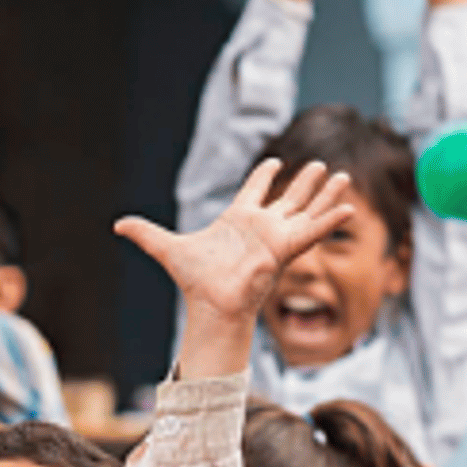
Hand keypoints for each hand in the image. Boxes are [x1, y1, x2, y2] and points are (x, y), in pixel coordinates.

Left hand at [117, 159, 354, 324]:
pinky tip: (349, 208)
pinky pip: (313, 230)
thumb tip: (117, 224)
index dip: (264, 177)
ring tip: (344, 176)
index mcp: (238, 220)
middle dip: (304, 182)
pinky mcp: (286, 248)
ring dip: (325, 194)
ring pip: (307, 210)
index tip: (274, 162)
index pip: (254, 192)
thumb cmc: (194, 281)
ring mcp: (277, 238)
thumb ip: (145, 233)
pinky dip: (330, 219)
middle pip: (289, 199)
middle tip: (320, 165)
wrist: (211, 304)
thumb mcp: (167, 247)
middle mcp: (261, 228)